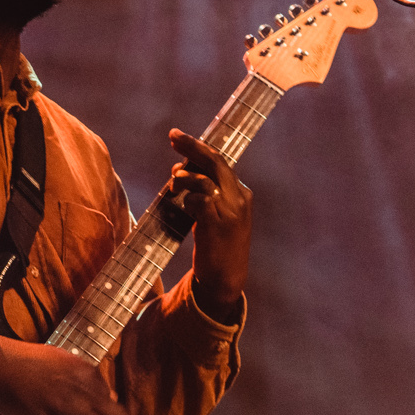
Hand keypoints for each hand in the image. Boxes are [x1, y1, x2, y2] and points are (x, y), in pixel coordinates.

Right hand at [0, 336, 123, 414]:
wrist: (6, 366)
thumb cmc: (32, 360)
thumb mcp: (68, 360)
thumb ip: (89, 378)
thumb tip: (107, 396)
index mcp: (88, 373)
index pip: (114, 399)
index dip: (109, 408)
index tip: (100, 411)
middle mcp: (84, 392)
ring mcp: (69, 409)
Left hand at [167, 128, 250, 322]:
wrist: (226, 278)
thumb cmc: (217, 246)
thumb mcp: (218, 215)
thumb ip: (205, 193)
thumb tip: (179, 171)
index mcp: (241, 194)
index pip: (220, 162)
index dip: (198, 148)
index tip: (178, 137)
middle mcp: (239, 198)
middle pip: (215, 162)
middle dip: (192, 146)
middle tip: (173, 135)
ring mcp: (231, 210)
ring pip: (204, 179)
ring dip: (184, 177)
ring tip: (174, 182)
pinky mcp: (217, 223)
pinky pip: (198, 199)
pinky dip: (186, 199)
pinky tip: (182, 205)